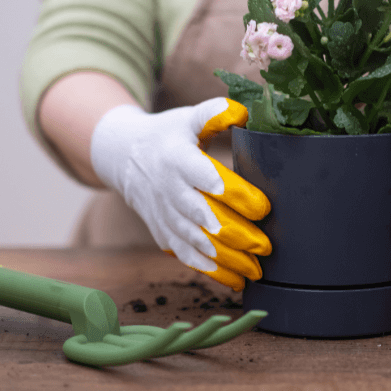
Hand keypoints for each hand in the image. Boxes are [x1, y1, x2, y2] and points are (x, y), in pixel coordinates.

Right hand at [90, 97, 270, 291]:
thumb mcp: (188, 118)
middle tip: (266, 245)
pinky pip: (186, 256)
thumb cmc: (168, 135)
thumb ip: (214, 114)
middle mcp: (169, 190)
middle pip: (203, 217)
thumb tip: (242, 110)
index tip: (263, 208)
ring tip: (257, 269)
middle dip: (236, 234)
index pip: (207, 179)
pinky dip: (211, 271)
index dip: (236, 195)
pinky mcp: (163, 233)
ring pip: (196, 242)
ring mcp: (164, 215)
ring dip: (227, 259)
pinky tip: (236, 280)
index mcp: (178, 159)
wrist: (124, 157)